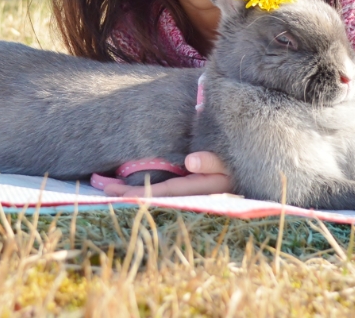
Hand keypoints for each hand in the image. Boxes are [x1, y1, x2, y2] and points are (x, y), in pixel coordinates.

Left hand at [100, 151, 234, 197]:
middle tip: (102, 186)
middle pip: (155, 196)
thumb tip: (190, 162)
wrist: (252, 162)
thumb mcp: (230, 160)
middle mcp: (193, 193)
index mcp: (201, 188)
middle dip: (128, 192)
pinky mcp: (188, 182)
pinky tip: (128, 181)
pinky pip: (162, 186)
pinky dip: (144, 184)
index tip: (118, 194)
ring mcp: (190, 190)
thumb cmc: (241, 157)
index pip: (165, 193)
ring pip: (156, 192)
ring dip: (131, 189)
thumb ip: (212, 161)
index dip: (141, 194)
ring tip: (105, 183)